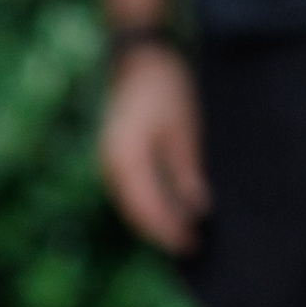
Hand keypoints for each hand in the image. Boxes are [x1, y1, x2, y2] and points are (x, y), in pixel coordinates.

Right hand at [98, 42, 207, 254]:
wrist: (138, 58)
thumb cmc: (164, 86)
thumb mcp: (183, 127)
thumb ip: (186, 169)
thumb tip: (196, 208)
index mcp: (126, 158)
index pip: (147, 207)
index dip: (169, 230)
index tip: (192, 246)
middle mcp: (111, 165)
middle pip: (135, 212)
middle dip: (161, 232)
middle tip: (191, 247)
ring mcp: (109, 161)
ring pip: (130, 204)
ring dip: (153, 221)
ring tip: (181, 234)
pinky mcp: (115, 157)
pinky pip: (129, 191)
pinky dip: (148, 205)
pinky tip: (168, 209)